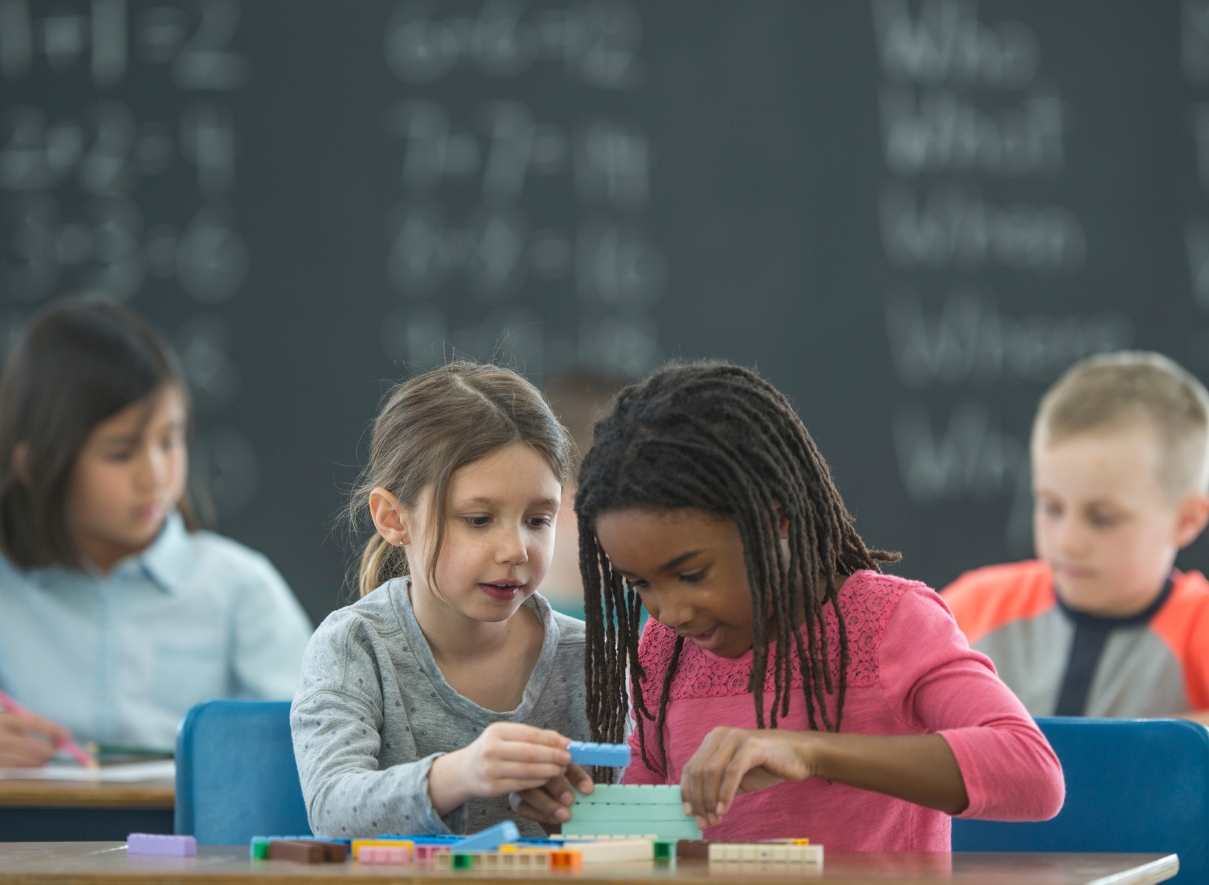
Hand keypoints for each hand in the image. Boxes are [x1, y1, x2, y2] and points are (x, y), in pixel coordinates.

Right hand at [0, 710, 68, 767]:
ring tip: (46, 758)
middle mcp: (0, 736)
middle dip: (47, 749)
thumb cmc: (2, 724)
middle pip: (29, 746)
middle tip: (57, 750)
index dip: (53, 730)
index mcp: (5, 719)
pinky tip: (36, 764)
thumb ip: (33, 721)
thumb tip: (59, 733)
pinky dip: (27, 766)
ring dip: (39, 760)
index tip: (66, 735)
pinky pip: (14, 767)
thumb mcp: (13, 716)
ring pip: (22, 760)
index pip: (34, 724)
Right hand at [428, 723, 573, 815]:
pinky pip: (521, 784)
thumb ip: (533, 737)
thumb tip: (564, 741)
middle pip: (530, 753)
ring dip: (548, 771)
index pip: (530, 734)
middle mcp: (491, 749)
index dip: (551, 740)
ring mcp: (490, 769)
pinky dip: (537, 782)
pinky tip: (547, 779)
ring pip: (527, 770)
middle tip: (568, 759)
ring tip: (561, 770)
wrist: (465, 771)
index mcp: (497, 731)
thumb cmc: (493, 750)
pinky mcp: (492, 787)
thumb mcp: (507, 737)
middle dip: (553, 756)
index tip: (568, 745)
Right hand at [510, 764, 593, 825]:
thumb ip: (579, 779)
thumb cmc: (562, 785)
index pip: (559, 760)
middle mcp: (532, 766)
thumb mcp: (572, 777)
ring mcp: (521, 782)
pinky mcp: (516, 800)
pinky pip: (524, 807)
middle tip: (570, 800)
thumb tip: (587, 788)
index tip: (586, 788)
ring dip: (548, 804)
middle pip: (540, 773)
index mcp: (548, 755)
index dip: (574, 773)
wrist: (550, 802)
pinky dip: (540, 814)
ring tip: (564, 815)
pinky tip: (553, 819)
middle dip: (558, 788)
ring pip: (530, 791)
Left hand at [680, 727, 816, 828]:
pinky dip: (724, 794)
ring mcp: (735, 738)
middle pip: (698, 771)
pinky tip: (724, 810)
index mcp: (712, 740)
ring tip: (714, 819)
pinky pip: (732, 772)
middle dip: (698, 801)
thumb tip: (697, 813)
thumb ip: (717, 788)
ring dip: (710, 800)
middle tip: (703, 822)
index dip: (687, 792)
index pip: (690, 768)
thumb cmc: (765, 766)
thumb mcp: (735, 777)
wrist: (799, 755)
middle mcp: (719, 735)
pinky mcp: (751, 746)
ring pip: (712, 772)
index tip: (689, 814)